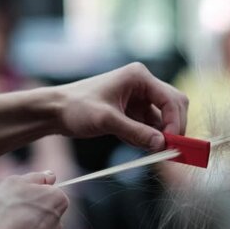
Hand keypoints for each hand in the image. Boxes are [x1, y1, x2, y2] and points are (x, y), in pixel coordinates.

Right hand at [0, 171, 67, 228]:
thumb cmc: (2, 210)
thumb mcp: (15, 181)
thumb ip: (36, 177)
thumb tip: (50, 176)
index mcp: (57, 201)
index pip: (45, 194)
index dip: (24, 194)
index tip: (6, 195)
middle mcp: (57, 225)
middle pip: (32, 215)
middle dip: (7, 212)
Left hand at [55, 62, 188, 150]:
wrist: (54, 111)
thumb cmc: (76, 108)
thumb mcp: (107, 121)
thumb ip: (136, 133)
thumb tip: (162, 144)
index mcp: (139, 77)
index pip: (171, 99)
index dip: (175, 121)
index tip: (171, 143)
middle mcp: (142, 85)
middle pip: (173, 106)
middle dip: (173, 128)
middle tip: (170, 150)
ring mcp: (138, 99)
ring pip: (163, 119)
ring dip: (161, 136)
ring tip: (153, 151)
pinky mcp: (132, 113)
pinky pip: (150, 127)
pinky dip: (148, 139)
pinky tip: (138, 146)